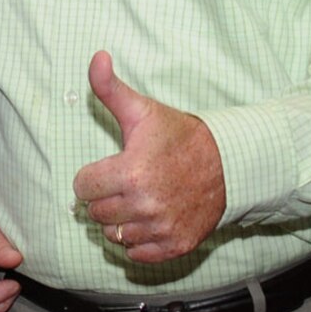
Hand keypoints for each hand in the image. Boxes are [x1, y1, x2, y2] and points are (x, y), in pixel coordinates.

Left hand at [71, 52, 223, 262]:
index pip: (82, 187)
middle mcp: (145, 205)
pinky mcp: (176, 245)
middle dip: (104, 197)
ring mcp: (161, 228)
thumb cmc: (179, 135)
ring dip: (119, 220)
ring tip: (135, 199)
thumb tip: (97, 56)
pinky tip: (147, 219)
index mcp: (130, 174)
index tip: (107, 168)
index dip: (90, 176)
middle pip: (96, 213)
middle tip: (122, 183)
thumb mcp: (142, 110)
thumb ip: (110, 88)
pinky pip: (137, 255)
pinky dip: (138, 241)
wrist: (227, 163)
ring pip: (114, 235)